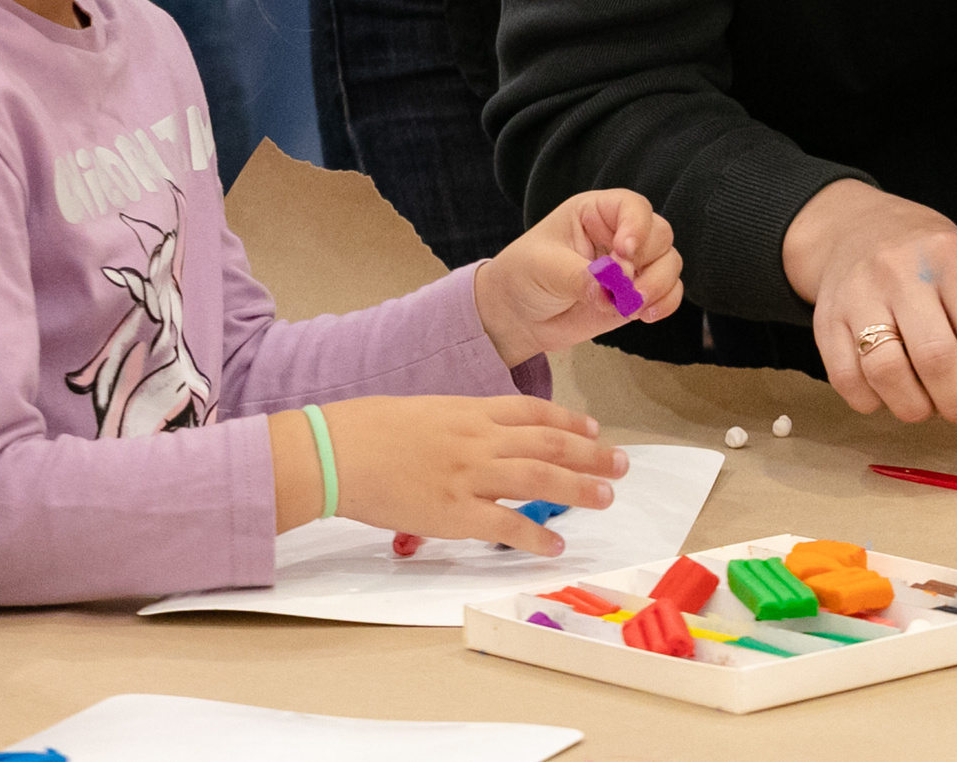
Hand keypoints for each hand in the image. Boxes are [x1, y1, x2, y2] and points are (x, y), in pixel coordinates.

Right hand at [277, 394, 626, 552]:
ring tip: (605, 499)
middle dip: (590, 455)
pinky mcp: (454, 512)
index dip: (569, 421)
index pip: (533, 412)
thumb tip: (483, 435)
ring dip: (578, 489)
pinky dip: (536, 536)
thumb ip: (460, 422)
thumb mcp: (425, 410)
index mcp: (470, 410)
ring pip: (539, 478)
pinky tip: (556, 545)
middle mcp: (479, 438)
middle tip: (621, 466)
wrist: (335, 451)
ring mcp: (469, 474)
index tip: (594, 430)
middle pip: (549, 443)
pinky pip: (505, 525)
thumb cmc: (370, 429)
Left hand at [474, 187, 683, 366]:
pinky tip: (644, 314)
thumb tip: (612, 288)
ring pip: (669, 263)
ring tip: (633, 304)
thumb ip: (580, 276)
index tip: (624, 252)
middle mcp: (619, 234)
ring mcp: (632, 266)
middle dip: (648, 260)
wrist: (518, 317)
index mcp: (595, 213)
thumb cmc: (524, 276)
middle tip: (623, 285)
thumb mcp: (544, 268)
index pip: (632, 207)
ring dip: (659, 284)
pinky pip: (668, 293)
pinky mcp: (636, 294)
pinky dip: (664, 303)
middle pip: (660, 234)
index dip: (637, 226)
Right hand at [784, 179, 956, 434]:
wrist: (856, 227)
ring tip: (928, 404)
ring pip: (888, 375)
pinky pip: (848, 381)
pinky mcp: (826, 320)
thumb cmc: (924, 260)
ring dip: (916, 408)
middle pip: (936, 359)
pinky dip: (874, 402)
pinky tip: (889, 392)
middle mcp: (900, 271)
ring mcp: (857, 295)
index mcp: (948, 257)